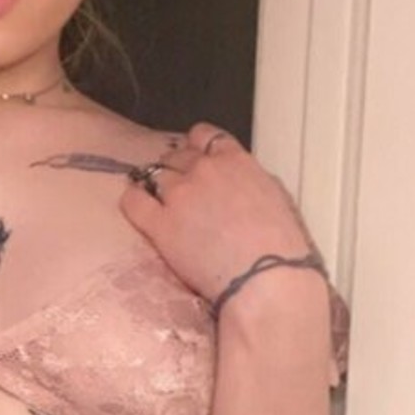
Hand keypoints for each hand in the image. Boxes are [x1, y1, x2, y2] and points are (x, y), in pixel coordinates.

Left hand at [120, 122, 316, 307]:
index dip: (196, 146)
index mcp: (236, 161)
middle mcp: (204, 170)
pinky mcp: (160, 225)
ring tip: (156, 199)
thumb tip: (238, 183)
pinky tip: (136, 205)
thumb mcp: (275, 197)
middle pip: (176, 155)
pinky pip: (133, 202)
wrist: (265, 278)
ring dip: (155, 184)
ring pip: (153, 175)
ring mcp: (179, 195)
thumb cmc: (282, 247)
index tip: (195, 157)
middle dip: (176, 168)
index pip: (206, 136)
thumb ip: (250, 181)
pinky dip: (133, 200)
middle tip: (179, 189)